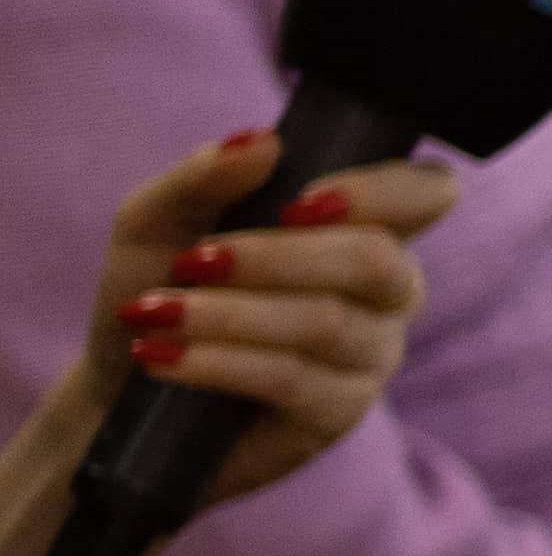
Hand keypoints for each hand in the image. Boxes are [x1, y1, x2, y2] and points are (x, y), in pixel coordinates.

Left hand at [0, 138, 455, 555]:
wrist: (120, 389)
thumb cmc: (158, 289)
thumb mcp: (158, 221)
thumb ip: (205, 176)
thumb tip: (262, 140)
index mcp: (362, 230)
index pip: (428, 194)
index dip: (384, 190)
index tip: (298, 202)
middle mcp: (386, 293)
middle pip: (377, 259)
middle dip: (275, 257)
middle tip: (193, 260)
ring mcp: (369, 357)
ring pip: (326, 323)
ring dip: (226, 313)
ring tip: (154, 313)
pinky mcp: (335, 415)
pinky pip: (292, 379)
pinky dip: (217, 361)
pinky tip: (160, 357)